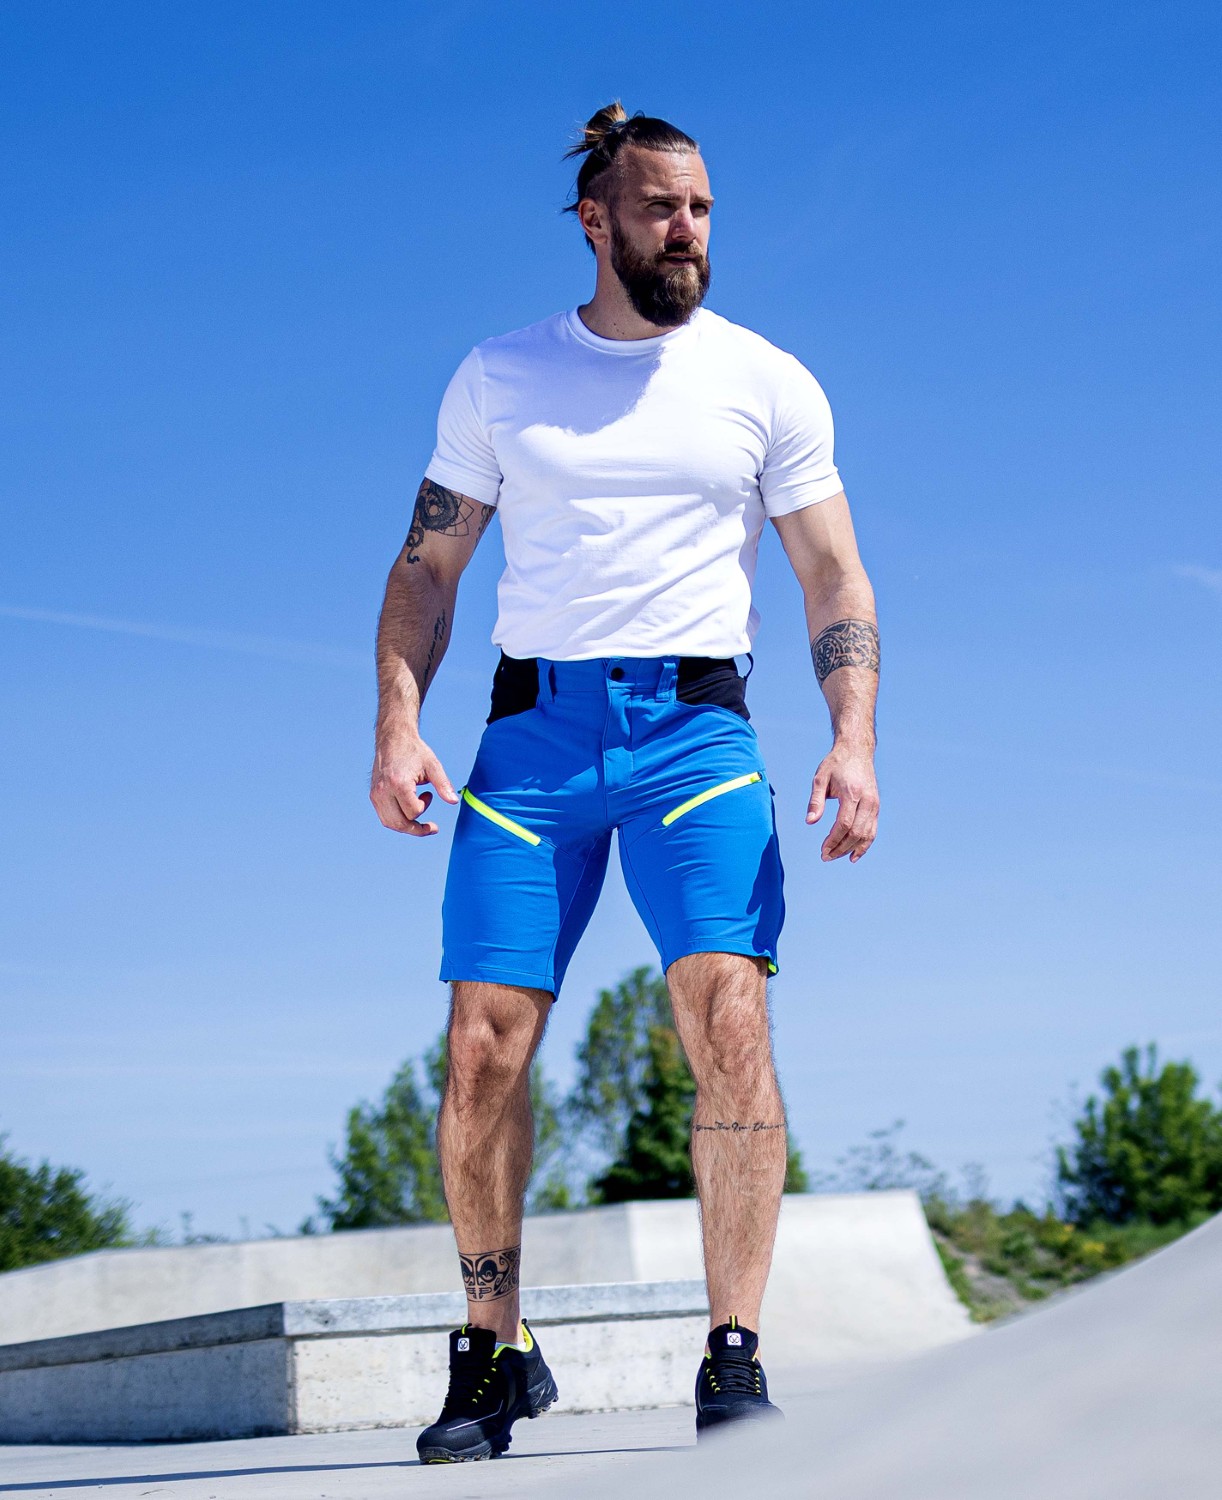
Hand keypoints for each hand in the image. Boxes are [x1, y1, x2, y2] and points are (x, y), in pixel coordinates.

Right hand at [370, 733, 458, 835]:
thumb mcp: (433, 765)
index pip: (413, 811)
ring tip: (419, 818)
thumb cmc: (414, 751)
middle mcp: (383, 791)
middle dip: (417, 829)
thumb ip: (443, 785)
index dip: (424, 807)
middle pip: (400, 823)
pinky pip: (385, 817)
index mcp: (398, 783)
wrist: (392, 738)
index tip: (429, 795)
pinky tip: (408, 811)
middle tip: (432, 827)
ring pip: (390, 823)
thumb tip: (454, 801)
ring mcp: (376, 794)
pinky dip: (397, 819)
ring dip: (407, 826)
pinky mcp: (373, 795)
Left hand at [806, 740, 878, 862]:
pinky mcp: (876, 807)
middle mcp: (867, 800)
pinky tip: (853, 855)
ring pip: (866, 834)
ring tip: (835, 856)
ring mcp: (874, 804)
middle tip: (825, 856)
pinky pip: (872, 830)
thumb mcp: (820, 778)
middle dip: (840, 848)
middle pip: (856, 832)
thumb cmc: (836, 764)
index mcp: (852, 792)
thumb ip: (815, 801)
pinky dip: (864, 845)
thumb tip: (810, 822)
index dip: (833, 840)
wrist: (857, 751)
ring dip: (851, 849)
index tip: (822, 849)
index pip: (844, 823)